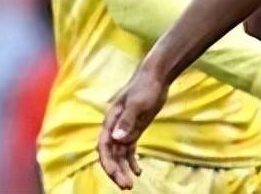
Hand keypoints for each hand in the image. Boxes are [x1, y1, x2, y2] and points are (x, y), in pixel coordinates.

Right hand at [98, 65, 169, 188]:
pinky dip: (132, 161)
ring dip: (123, 169)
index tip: (115, 176)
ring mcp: (125, 129)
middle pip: (111, 154)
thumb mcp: (138, 104)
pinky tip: (139, 171)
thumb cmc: (145, 87)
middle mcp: (115, 127)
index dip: (108, 163)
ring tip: (130, 184)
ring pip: (120, 154)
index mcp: (111, 120)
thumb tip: (116, 139)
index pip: (104, 146)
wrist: (156, 76)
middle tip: (127, 187)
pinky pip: (130, 150)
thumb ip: (127, 121)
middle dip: (116, 171)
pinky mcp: (135, 129)